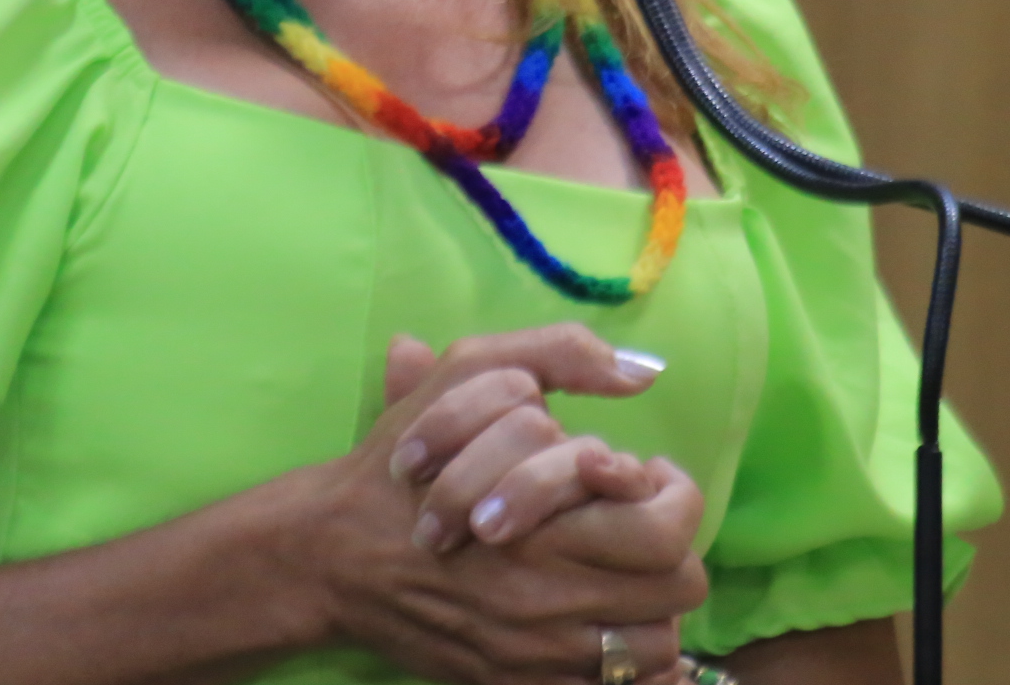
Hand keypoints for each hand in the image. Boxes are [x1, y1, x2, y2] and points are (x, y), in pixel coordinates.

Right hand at [286, 324, 706, 684]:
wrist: (333, 555)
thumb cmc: (404, 464)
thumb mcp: (469, 375)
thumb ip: (561, 355)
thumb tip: (643, 372)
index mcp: (547, 523)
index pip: (666, 527)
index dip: (671, 494)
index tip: (643, 476)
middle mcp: (551, 599)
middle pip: (677, 588)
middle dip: (670, 547)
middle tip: (637, 521)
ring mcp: (538, 654)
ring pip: (655, 644)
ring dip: (649, 604)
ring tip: (619, 571)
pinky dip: (619, 658)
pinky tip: (594, 618)